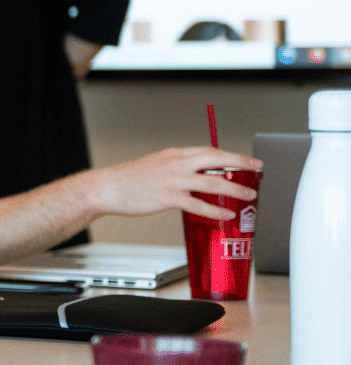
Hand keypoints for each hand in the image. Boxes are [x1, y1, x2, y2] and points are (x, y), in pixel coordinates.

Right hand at [88, 147, 260, 220]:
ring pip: (212, 183)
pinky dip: (215, 209)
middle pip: (215, 160)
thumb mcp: (156, 164)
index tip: (245, 160)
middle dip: (239, 163)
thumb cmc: (129, 179)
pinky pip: (198, 204)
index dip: (230, 155)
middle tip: (256, 169)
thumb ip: (177, 167)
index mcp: (174, 155)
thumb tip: (197, 175)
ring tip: (249, 195)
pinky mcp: (168, 198)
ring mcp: (173, 181)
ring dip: (234, 189)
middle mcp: (176, 164)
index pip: (209, 151)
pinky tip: (225, 213)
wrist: (107, 188)